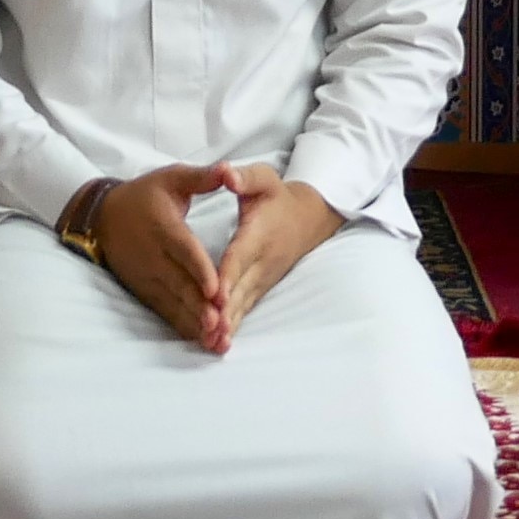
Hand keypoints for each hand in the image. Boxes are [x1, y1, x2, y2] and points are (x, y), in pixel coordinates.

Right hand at [82, 161, 232, 347]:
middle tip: (219, 322)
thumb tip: (228, 169)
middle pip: (179, 283)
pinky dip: (181, 325)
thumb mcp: (172, 178)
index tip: (215, 288)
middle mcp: (153, 256)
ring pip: (172, 301)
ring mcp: (146, 276)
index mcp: (163, 227)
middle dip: (199, 305)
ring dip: (192, 320)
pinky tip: (199, 339)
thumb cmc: (143, 195)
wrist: (101, 216)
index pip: (183, 251)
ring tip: (212, 336)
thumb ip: (202, 177)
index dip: (199, 270)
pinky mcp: (143, 289)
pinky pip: (164, 310)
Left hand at [210, 162, 342, 342]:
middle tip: (210, 330)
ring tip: (213, 344)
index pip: (241, 256)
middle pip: (242, 288)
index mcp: (259, 233)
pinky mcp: (262, 287)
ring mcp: (264, 277)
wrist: (308, 217)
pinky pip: (247, 308)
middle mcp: (263, 260)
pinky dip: (235, 325)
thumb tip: (227, 174)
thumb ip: (244, 177)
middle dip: (226, 310)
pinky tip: (219, 343)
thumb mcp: (264, 177)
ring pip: (245, 304)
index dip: (229, 275)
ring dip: (230, 324)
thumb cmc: (277, 195)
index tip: (216, 294)